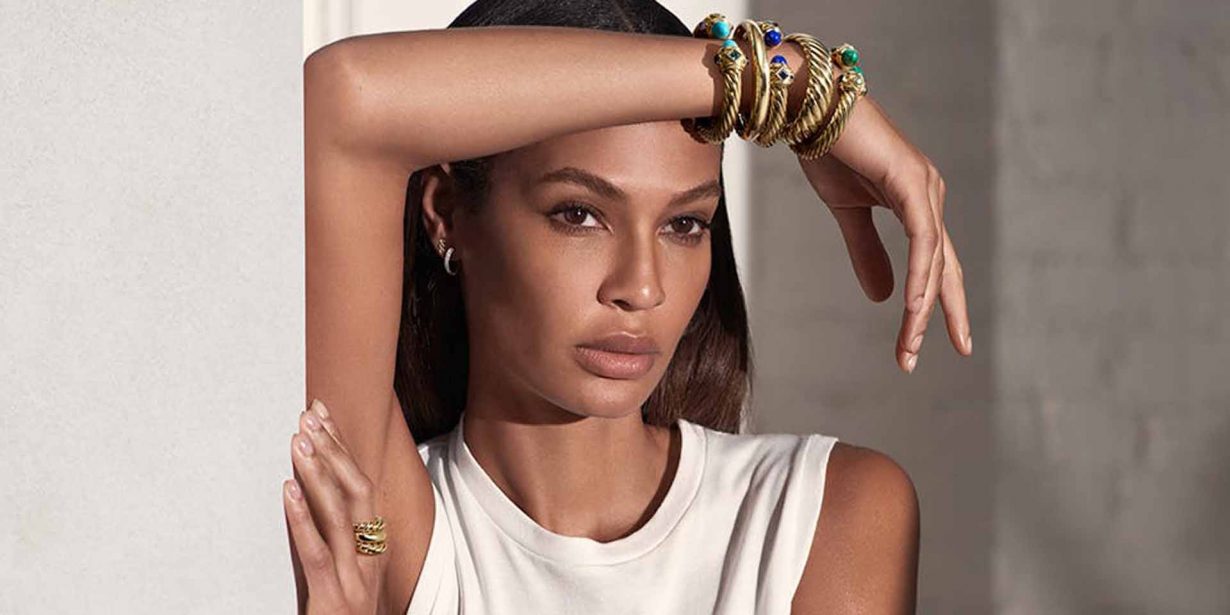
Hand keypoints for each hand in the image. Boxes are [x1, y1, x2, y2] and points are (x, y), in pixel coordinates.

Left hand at [283, 399, 384, 614]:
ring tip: (298, 442)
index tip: (322, 415)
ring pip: (343, 515)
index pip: (362, 486)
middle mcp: (372, 558)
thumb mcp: (341, 571)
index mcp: (376, 548)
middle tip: (310, 417)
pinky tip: (287, 490)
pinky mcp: (333, 600)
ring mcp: (355, 579)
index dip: (343, 448)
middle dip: (335, 450)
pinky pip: (317, 552)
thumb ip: (331, 535)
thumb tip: (308, 488)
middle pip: (360, 491)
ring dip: (319, 473)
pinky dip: (302, 517)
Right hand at [796, 95, 972, 373]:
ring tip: (913, 343)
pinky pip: (922, 238)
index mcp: (917, 203)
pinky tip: (912, 305)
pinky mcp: (911, 180)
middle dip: (948, 314)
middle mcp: (929, 195)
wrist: (810, 107)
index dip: (938, 304)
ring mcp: (925, 186)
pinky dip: (920, 274)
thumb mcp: (847, 214)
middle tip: (952, 353)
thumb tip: (884, 298)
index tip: (931, 344)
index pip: (935, 264)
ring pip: (934, 259)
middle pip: (945, 267)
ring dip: (925, 306)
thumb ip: (867, 253)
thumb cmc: (829, 150)